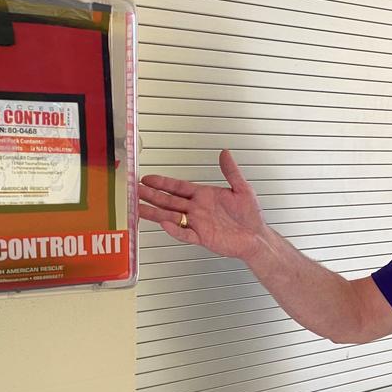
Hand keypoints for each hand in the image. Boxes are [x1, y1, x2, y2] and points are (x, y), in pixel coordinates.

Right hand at [138, 149, 268, 260]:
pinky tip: (165, 224)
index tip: (147, 178)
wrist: (257, 236)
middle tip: (135, 191)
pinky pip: (185, 234)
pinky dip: (175, 229)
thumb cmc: (250, 215)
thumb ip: (231, 171)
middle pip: (169, 201)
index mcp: (204, 196)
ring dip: (155, 213)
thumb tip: (225, 153)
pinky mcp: (202, 237)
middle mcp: (197, 209)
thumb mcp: (242, 188)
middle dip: (152, 195)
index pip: (178, 187)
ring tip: (138, 208)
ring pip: (171, 217)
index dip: (162, 183)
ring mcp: (198, 224)